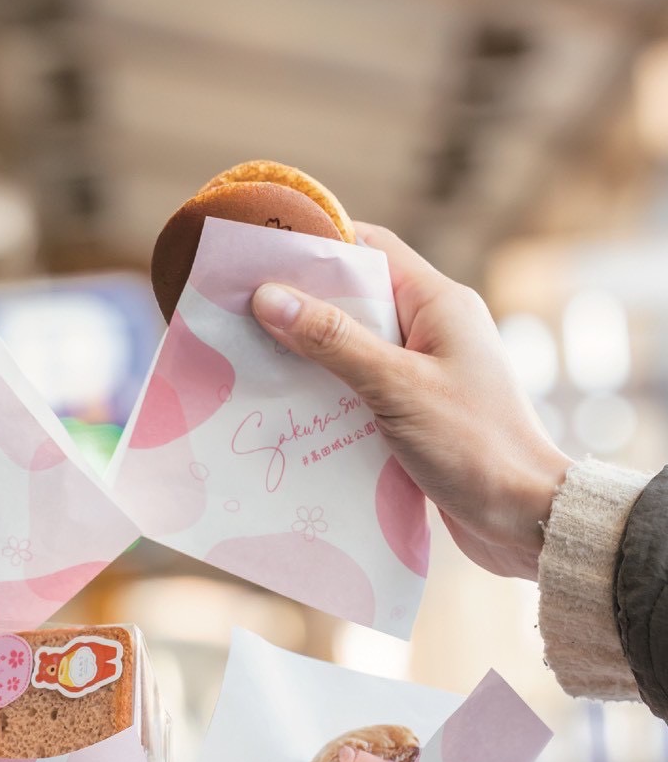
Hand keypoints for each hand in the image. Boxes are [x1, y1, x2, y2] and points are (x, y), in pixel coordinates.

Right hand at [251, 223, 572, 579]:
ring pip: (353, 348)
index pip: (371, 248)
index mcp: (440, 303)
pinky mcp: (416, 413)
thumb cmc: (472, 443)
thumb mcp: (395, 387)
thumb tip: (269, 296)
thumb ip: (333, 341)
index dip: (317, 244)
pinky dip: (327, 395)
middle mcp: (433, 329)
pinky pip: (360, 390)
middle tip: (240, 312)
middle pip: (356, 299)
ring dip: (309, 357)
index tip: (262, 252)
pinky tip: (288, 410)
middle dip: (301, 305)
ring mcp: (425, 372)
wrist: (522, 517)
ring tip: (251, 361)